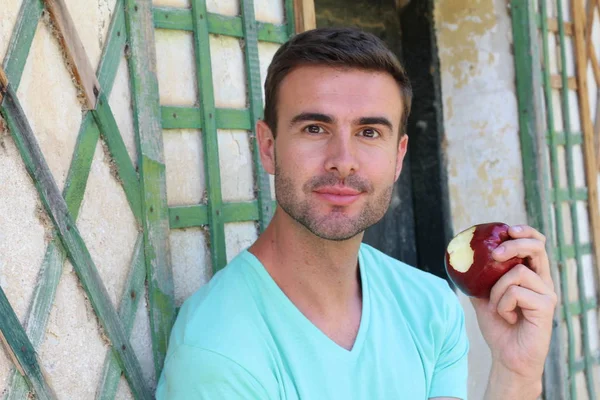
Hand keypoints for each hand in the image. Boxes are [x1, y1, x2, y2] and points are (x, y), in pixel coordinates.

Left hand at [470, 225, 557, 398]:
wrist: (507, 356)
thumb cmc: (498, 327)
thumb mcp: (483, 297)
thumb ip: (478, 279)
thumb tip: (458, 261)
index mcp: (532, 275)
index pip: (536, 244)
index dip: (525, 232)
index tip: (508, 229)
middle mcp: (543, 281)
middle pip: (536, 248)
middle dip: (514, 244)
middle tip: (495, 253)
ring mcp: (547, 293)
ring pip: (519, 272)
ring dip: (498, 289)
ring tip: (498, 307)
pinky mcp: (546, 306)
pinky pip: (516, 292)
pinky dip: (503, 303)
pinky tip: (507, 318)